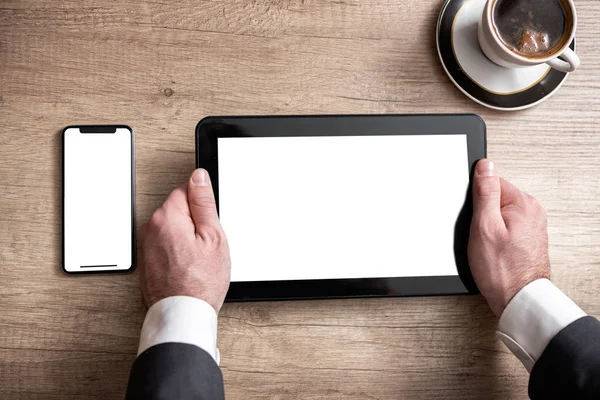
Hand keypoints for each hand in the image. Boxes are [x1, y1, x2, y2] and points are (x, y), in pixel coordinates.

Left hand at [137, 168, 230, 312]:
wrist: (182, 315)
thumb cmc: (200, 282)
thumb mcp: (213, 236)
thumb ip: (204, 202)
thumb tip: (198, 177)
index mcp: (167, 217)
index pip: (186, 191)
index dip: (203, 208)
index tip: (208, 225)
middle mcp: (150, 228)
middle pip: (178, 211)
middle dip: (193, 224)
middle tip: (206, 246)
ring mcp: (146, 246)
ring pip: (172, 229)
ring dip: (185, 239)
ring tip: (197, 261)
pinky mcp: (146, 261)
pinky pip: (165, 246)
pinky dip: (176, 253)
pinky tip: (187, 268)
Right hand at [468, 159, 549, 316]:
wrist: (517, 298)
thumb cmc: (501, 269)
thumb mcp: (484, 226)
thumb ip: (485, 192)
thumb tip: (485, 165)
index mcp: (523, 203)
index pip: (491, 182)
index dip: (476, 201)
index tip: (475, 218)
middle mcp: (532, 212)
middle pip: (495, 198)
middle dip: (482, 215)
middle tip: (480, 235)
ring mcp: (531, 225)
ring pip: (498, 214)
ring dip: (488, 227)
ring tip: (488, 245)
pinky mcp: (527, 238)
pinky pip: (504, 227)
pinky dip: (495, 236)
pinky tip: (494, 250)